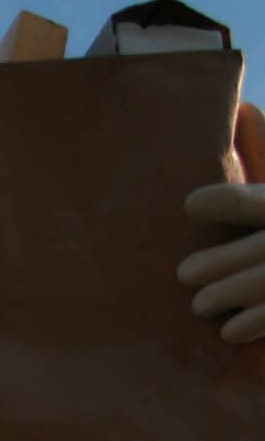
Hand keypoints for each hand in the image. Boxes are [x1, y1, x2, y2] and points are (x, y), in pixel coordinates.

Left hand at [177, 99, 264, 343]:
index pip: (261, 203)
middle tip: (183, 274)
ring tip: (198, 305)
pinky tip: (228, 332)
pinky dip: (257, 323)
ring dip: (234, 292)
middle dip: (226, 260)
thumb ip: (263, 150)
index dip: (231, 202)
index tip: (189, 205)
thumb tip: (242, 108)